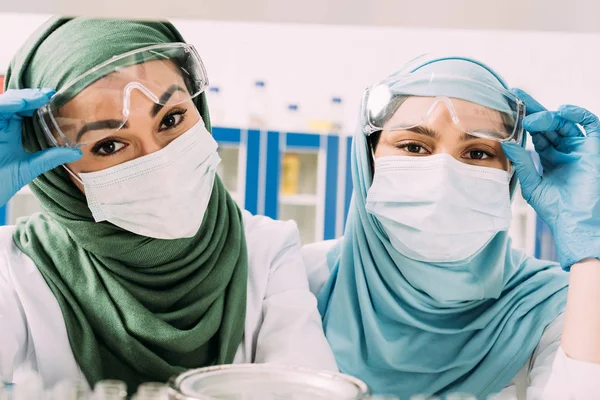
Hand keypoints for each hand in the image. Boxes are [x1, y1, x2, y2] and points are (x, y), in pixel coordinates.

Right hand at [0, 88, 80, 206]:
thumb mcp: (28, 168)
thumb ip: (49, 158)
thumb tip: (77, 152)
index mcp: (9, 132)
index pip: (23, 110)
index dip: (37, 101)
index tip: (55, 98)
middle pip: (13, 101)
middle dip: (31, 96)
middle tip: (49, 95)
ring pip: (2, 102)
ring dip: (20, 98)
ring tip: (38, 98)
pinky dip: (6, 105)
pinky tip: (19, 104)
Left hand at [501, 89, 599, 269]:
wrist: (575, 222)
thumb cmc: (554, 209)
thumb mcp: (532, 183)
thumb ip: (521, 162)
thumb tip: (506, 142)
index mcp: (549, 157)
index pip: (536, 133)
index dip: (523, 120)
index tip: (508, 106)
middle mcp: (564, 150)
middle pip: (548, 123)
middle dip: (533, 109)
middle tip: (516, 95)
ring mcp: (579, 148)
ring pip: (564, 122)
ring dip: (547, 116)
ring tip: (532, 118)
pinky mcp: (594, 149)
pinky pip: (590, 124)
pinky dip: (577, 113)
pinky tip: (561, 111)